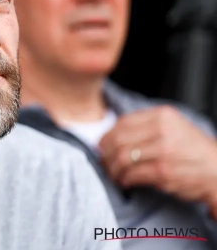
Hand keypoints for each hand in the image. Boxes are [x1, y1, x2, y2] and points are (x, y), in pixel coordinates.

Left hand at [98, 106, 216, 210]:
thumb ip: (147, 125)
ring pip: (122, 157)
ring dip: (113, 169)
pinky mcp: (163, 171)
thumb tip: (112, 134)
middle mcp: (162, 130)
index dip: (108, 136)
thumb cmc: (193, 150)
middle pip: (118, 139)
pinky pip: (132, 174)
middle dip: (106, 153)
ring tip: (114, 174)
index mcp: (163, 115)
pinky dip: (124, 179)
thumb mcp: (174, 126)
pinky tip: (125, 181)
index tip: (103, 146)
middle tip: (105, 162)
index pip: (122, 122)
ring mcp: (163, 150)